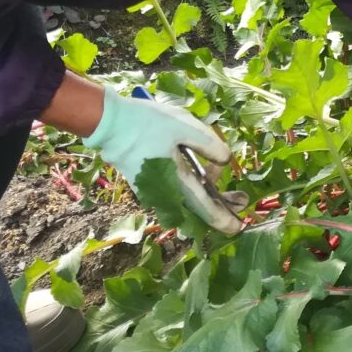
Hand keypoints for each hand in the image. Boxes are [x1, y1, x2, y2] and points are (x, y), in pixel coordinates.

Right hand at [87, 88, 242, 233]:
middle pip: (197, 207)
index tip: (238, 228)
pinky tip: (202, 174)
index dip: (223, 219)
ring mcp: (153, 190)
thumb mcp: (186, 127)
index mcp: (176, 182)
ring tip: (222, 178)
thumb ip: (210, 146)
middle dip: (221, 205)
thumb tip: (226, 161)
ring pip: (186, 200)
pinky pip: (175, 193)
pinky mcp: (146, 183)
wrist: (110, 123)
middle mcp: (163, 193)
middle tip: (242, 199)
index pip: (204, 208)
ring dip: (207, 194)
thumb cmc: (148, 123)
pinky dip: (192, 187)